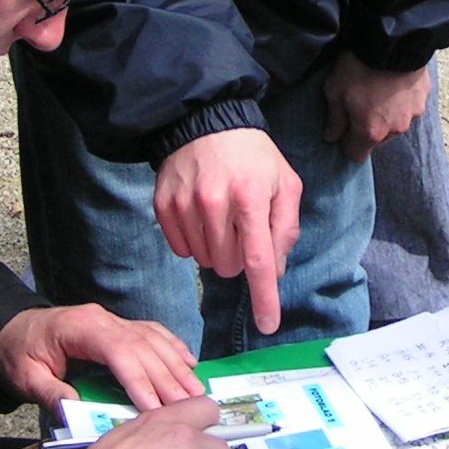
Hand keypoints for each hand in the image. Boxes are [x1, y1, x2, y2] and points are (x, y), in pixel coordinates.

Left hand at [0, 304, 204, 411]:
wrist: (11, 329)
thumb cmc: (17, 352)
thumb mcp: (23, 377)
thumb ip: (49, 393)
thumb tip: (76, 411)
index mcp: (79, 328)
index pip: (118, 351)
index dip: (139, 379)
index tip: (155, 407)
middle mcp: (101, 319)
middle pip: (143, 347)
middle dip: (167, 377)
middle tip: (189, 404)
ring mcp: (111, 320)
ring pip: (153, 339)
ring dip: (176, 365)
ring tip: (196, 389)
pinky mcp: (116, 326)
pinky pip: (151, 332)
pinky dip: (172, 346)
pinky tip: (188, 361)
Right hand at [153, 129, 301, 336]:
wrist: (206, 123)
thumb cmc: (252, 157)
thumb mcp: (284, 183)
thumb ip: (285, 228)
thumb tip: (276, 271)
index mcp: (251, 196)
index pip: (258, 259)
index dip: (263, 296)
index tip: (267, 324)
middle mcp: (215, 201)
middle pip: (229, 265)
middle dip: (240, 258)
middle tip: (242, 229)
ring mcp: (185, 203)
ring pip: (204, 261)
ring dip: (216, 251)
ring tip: (221, 218)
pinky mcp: (163, 205)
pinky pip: (181, 250)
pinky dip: (194, 243)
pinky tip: (200, 218)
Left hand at [320, 52, 429, 163]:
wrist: (391, 40)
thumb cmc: (359, 66)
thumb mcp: (335, 91)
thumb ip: (334, 119)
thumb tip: (331, 137)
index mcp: (371, 132)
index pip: (356, 155)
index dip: (347, 144)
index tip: (343, 130)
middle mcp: (395, 129)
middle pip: (377, 139)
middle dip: (368, 127)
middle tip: (360, 103)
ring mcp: (412, 113)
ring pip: (395, 123)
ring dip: (387, 113)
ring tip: (378, 90)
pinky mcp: (423, 97)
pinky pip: (409, 106)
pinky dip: (401, 99)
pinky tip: (392, 82)